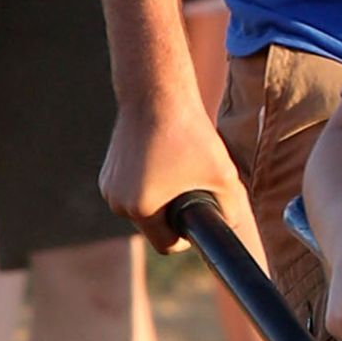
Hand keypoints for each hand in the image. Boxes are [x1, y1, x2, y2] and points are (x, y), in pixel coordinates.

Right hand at [100, 94, 263, 260]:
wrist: (156, 96)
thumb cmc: (189, 133)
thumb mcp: (222, 173)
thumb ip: (231, 207)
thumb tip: (233, 226)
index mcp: (141, 208)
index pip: (166, 244)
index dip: (187, 237)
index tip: (200, 216)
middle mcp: (118, 202)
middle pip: (154, 227)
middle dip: (173, 213)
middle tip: (192, 186)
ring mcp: (109, 187)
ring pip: (143, 208)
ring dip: (160, 198)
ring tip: (176, 169)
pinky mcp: (107, 172)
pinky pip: (132, 191)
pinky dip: (147, 183)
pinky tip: (161, 161)